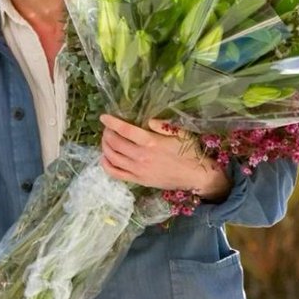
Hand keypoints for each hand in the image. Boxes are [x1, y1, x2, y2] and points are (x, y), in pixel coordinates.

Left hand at [99, 114, 231, 200]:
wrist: (195, 176)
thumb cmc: (189, 152)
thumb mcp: (180, 133)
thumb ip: (163, 125)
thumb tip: (149, 121)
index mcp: (152, 142)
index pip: (125, 130)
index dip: (112, 122)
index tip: (104, 117)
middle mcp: (141, 156)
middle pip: (115, 143)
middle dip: (107, 133)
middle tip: (107, 128)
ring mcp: (138, 170)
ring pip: (112, 157)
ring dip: (105, 146)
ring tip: (106, 140)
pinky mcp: (138, 181)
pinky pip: (116, 173)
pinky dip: (107, 165)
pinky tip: (105, 157)